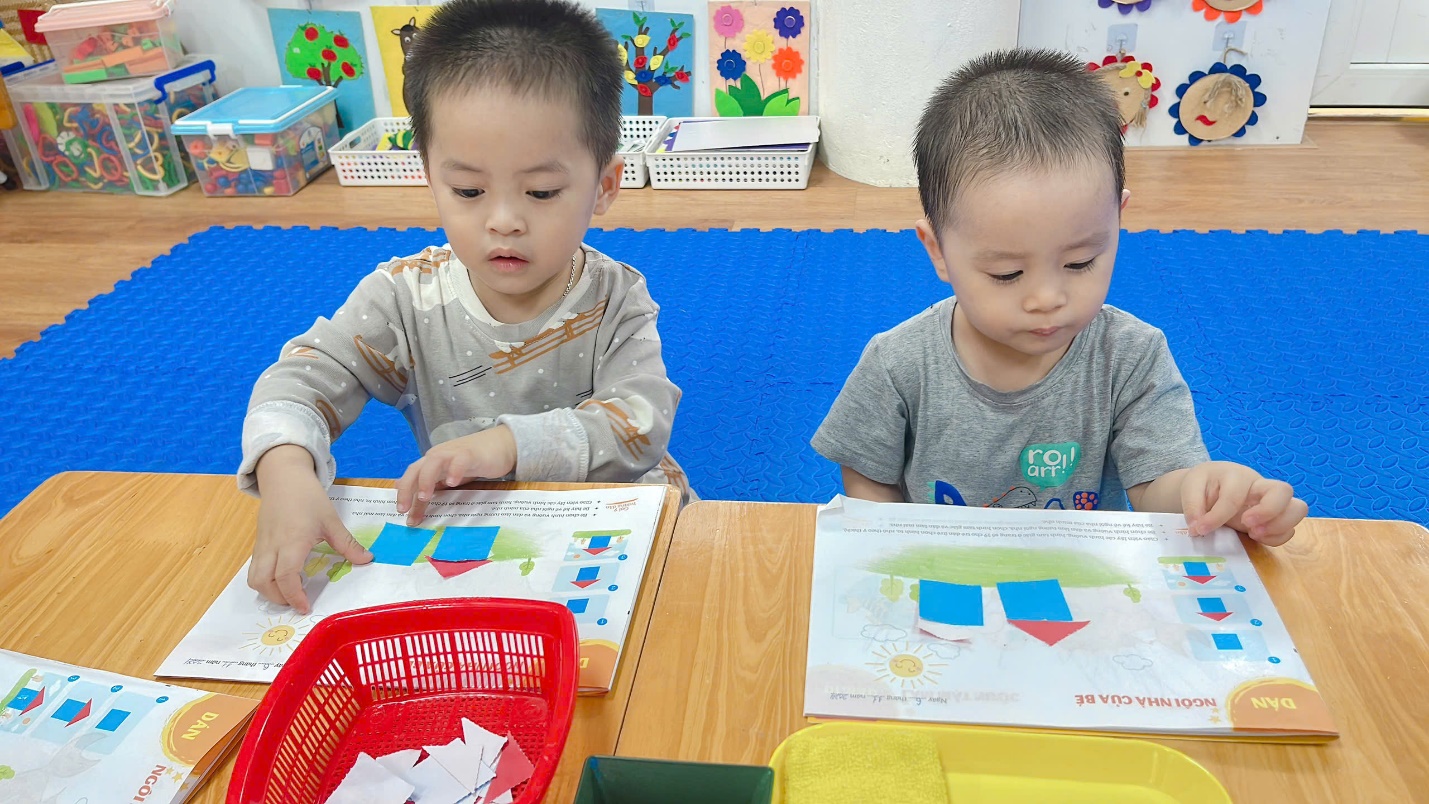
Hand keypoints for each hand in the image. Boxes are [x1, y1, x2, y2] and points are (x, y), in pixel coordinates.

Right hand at [248, 445, 372, 613]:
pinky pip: (255, 568)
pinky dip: (265, 580)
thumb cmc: (307, 497)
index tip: (306, 607)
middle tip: (298, 603)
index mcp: (292, 541)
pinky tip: (283, 579)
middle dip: (278, 599)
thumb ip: (347, 544)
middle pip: (263, 582)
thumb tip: (366, 560)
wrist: (283, 477)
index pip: (286, 577)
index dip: (294, 596)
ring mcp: (262, 545)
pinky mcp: (258, 542)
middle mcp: (272, 546)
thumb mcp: (331, 520)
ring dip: (268, 591)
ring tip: (289, 594)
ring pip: (254, 578)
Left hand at [396, 426, 517, 523]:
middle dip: (407, 489)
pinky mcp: (471, 454)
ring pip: (433, 462)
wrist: (501, 444)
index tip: (404, 516)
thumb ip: (434, 487)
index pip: (412, 479)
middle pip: (416, 469)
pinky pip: (460, 460)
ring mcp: (454, 453)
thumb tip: (413, 502)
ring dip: (426, 480)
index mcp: (431, 464)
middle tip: (404, 510)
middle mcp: (438, 457)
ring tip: (424, 497)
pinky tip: (452, 483)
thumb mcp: (451, 478)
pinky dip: (454, 471)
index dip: (405, 496)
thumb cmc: (474, 463)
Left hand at [1181, 461, 1306, 545]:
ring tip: (1254, 534)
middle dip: (1268, 511)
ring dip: (1280, 526)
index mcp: (1237, 475)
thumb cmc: (1203, 484)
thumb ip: (1193, 505)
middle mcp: (1261, 487)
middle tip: (1246, 525)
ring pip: (1297, 509)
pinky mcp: (1275, 519)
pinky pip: (1290, 529)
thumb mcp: (1190, 488)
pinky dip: (1277, 537)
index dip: (1217, 515)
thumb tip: (1198, 527)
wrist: (1211, 486)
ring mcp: (1272, 503)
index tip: (1201, 529)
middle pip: (1285, 491)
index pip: (1235, 495)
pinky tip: (1256, 538)